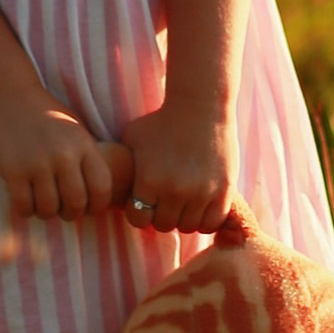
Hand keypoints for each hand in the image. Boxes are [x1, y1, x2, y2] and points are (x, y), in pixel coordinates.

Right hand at [0, 84, 133, 223]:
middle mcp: (64, 155)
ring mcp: (38, 164)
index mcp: (83, 145)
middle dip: (71, 214)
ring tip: (43, 206)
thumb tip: (97, 193)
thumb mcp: (76, 130)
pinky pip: (24, 206)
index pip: (102, 188)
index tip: (89, 209)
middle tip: (64, 211)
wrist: (10, 96)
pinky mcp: (14, 171)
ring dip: (47, 213)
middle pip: (75, 203)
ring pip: (49, 209)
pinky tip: (26, 202)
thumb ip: (88, 157)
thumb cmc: (47, 116)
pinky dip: (26, 211)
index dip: (98, 206)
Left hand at [120, 96, 234, 237]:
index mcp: (148, 181)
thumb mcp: (132, 138)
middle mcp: (173, 191)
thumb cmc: (162, 120)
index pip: (139, 219)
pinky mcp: (224, 191)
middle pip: (164, 225)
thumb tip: (109, 184)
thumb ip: (123, 165)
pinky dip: (206, 219)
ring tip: (184, 201)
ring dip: (184, 217)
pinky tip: (201, 204)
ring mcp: (201, 193)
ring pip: (188, 226)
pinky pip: (211, 223)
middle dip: (162, 214)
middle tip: (166, 200)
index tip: (146, 201)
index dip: (140, 212)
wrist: (201, 105)